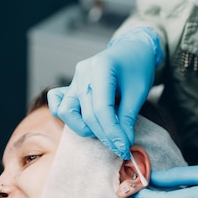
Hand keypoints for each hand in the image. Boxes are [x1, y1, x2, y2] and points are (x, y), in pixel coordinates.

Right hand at [47, 26, 162, 158]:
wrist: (132, 50)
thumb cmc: (137, 66)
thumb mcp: (139, 91)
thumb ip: (128, 117)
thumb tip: (123, 143)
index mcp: (101, 67)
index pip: (102, 109)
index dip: (113, 132)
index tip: (124, 148)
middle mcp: (83, 73)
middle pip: (87, 114)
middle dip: (104, 135)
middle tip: (121, 146)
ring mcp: (74, 79)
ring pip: (66, 111)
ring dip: (83, 127)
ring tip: (104, 131)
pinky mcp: (71, 86)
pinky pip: (58, 103)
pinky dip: (69, 116)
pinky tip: (86, 122)